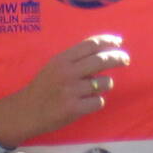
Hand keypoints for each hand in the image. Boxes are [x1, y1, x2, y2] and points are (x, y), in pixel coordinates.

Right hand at [11, 34, 129, 139]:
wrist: (26, 111)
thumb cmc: (44, 87)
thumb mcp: (55, 66)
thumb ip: (75, 58)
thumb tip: (104, 50)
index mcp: (62, 59)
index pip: (91, 44)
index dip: (108, 41)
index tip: (119, 42)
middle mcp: (67, 73)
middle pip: (101, 60)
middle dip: (118, 58)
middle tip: (125, 59)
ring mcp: (71, 91)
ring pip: (104, 83)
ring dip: (106, 84)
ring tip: (97, 87)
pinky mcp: (74, 108)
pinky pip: (99, 102)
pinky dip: (97, 102)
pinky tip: (88, 102)